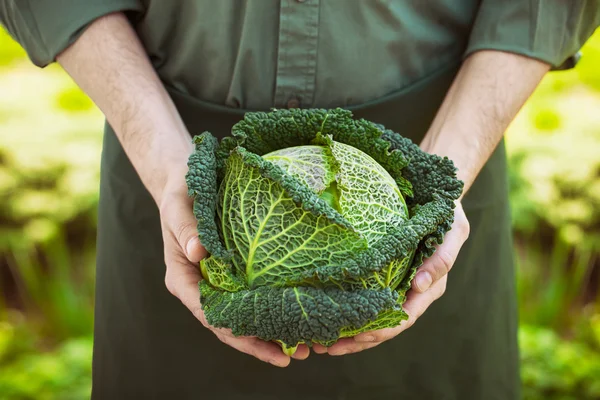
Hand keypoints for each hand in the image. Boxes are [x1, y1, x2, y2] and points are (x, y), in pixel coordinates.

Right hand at [160, 168, 309, 366]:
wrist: (185, 181)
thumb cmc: (180, 193)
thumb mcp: (177, 207)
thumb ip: (186, 229)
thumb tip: (199, 253)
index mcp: (183, 278)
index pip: (209, 314)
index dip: (236, 334)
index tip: (262, 345)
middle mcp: (201, 286)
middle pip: (229, 324)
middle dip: (258, 343)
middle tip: (292, 356)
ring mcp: (218, 281)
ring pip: (242, 315)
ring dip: (269, 332)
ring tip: (301, 348)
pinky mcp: (233, 271)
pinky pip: (252, 295)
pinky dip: (270, 308)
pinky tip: (295, 316)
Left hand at [313, 201, 469, 355]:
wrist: (437, 199)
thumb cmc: (447, 214)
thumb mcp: (453, 231)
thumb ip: (441, 259)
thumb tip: (419, 285)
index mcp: (429, 288)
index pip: (404, 317)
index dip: (381, 330)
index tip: (357, 337)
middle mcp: (411, 292)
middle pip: (383, 325)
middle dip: (358, 340)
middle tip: (328, 347)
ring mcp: (396, 286)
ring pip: (372, 318)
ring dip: (348, 333)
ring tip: (319, 343)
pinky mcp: (382, 276)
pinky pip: (365, 298)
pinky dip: (347, 309)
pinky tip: (326, 315)